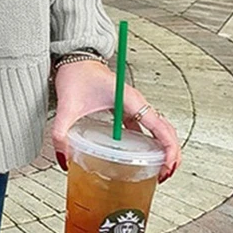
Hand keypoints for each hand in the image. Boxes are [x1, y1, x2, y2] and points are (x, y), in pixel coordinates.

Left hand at [51, 59, 181, 183]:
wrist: (75, 57)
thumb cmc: (76, 73)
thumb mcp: (67, 106)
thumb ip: (61, 133)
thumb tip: (63, 158)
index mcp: (131, 101)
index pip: (161, 129)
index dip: (169, 151)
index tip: (165, 169)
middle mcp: (137, 103)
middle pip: (166, 131)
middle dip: (171, 155)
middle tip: (163, 176)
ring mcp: (134, 105)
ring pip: (160, 129)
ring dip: (164, 149)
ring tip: (159, 170)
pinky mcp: (127, 107)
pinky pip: (146, 127)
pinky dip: (151, 142)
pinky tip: (142, 156)